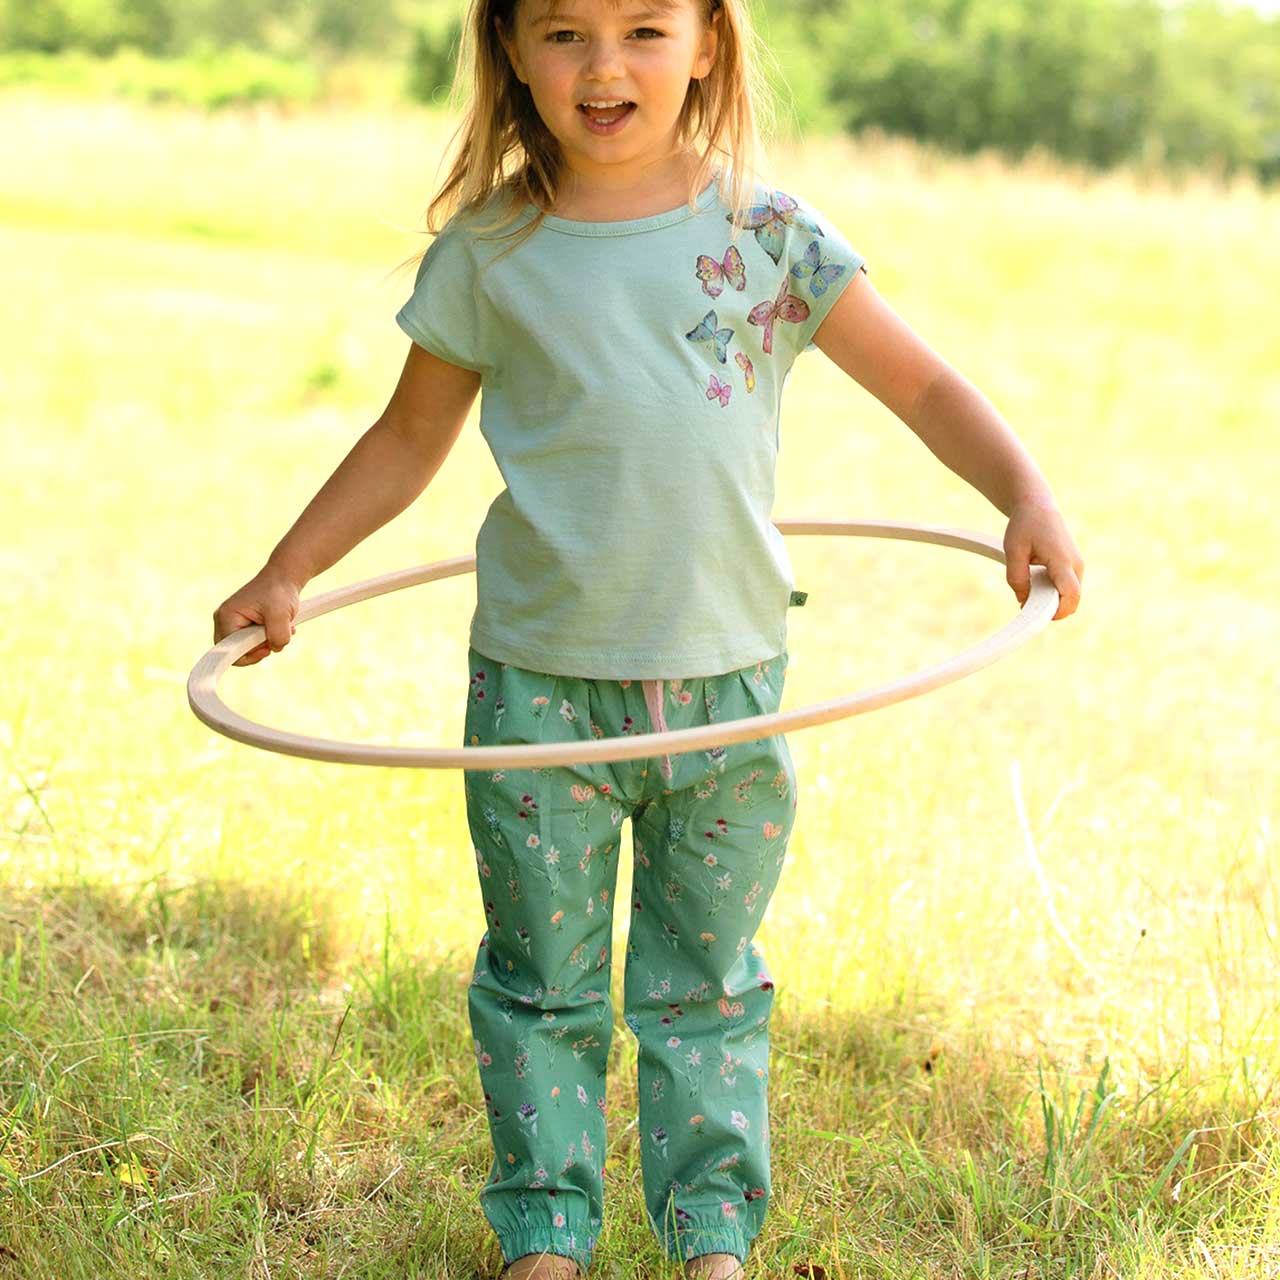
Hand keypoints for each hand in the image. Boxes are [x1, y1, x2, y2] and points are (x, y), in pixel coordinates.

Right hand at [213, 563, 302, 665]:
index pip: (229, 652)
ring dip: (266, 643)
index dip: (250, 656)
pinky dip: (267, 639)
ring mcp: (232, 621)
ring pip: (246, 648)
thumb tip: (273, 648)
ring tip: (282, 629)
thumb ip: (278, 636)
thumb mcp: (282, 615)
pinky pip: (251, 641)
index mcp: (226, 617)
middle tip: (275, 638)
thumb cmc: (279, 592)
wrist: (284, 577)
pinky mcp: (242, 623)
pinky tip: (280, 628)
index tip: (267, 648)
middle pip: (236, 652)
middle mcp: (224, 620)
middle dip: (258, 649)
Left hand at [1003, 495, 1082, 620]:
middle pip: (1072, 600)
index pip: (1071, 594)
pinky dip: (1053, 592)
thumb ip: (1017, 578)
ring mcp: (1078, 566)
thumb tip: (1023, 601)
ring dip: (1051, 600)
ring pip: (1070, 596)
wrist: (1038, 506)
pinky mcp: (1074, 566)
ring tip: (1029, 589)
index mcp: (1062, 560)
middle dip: (1052, 609)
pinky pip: (1067, 588)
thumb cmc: (1025, 526)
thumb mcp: (1013, 551)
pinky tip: (1035, 582)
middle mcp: (1076, 565)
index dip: (1057, 611)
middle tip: (1027, 603)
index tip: (1037, 616)